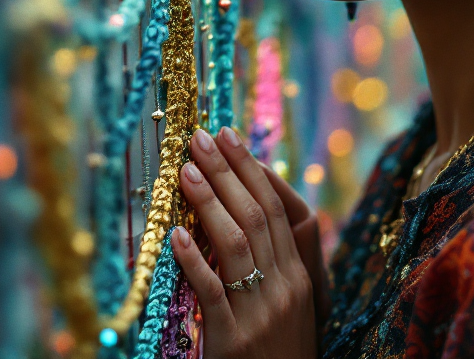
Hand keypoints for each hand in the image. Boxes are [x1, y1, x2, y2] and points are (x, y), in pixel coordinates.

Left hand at [172, 127, 318, 358]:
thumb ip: (270, 266)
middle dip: (227, 171)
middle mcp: (285, 287)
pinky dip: (194, 259)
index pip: (276, 208)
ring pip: (237, 243)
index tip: (229, 136)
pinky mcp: (234, 341)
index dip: (251, 168)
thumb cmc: (279, 357)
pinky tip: (175, 235)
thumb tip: (237, 216)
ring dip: (209, 201)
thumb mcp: (286, 308)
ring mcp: (261, 313)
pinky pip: (213, 290)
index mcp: (299, 276)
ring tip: (186, 171)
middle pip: (256, 215)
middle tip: (202, 137)